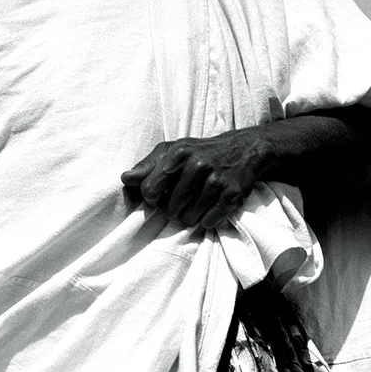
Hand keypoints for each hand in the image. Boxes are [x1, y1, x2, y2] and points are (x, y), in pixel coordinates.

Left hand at [121, 129, 273, 228]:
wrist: (245, 149)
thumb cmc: (200, 153)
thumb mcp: (173, 151)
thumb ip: (147, 166)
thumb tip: (126, 179)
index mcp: (178, 154)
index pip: (149, 191)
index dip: (153, 198)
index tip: (162, 194)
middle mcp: (197, 165)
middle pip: (169, 210)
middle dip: (174, 208)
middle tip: (185, 198)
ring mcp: (216, 181)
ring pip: (188, 219)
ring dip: (191, 216)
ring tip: (198, 202)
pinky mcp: (232, 195)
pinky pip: (209, 222)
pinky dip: (208, 220)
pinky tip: (212, 206)